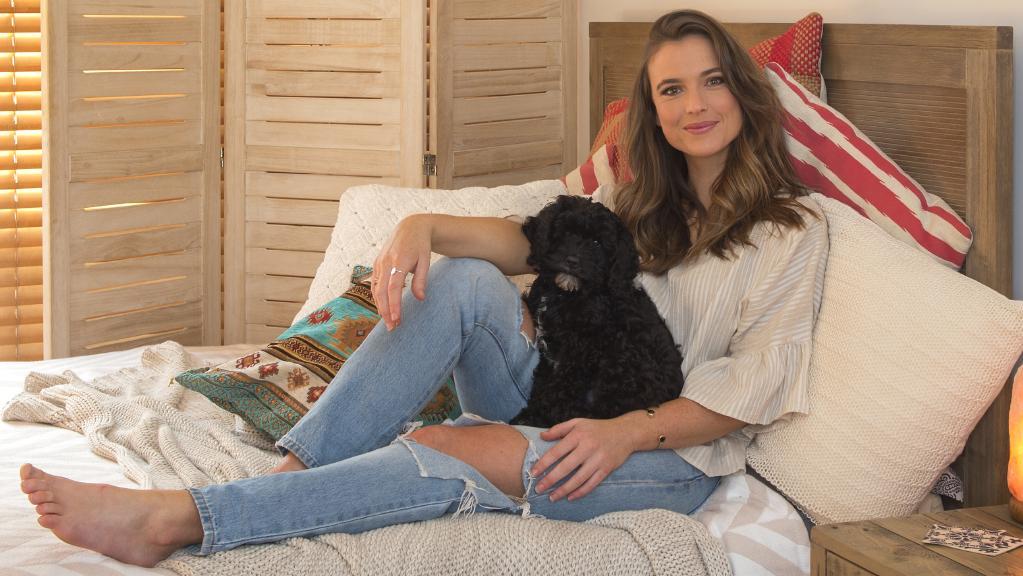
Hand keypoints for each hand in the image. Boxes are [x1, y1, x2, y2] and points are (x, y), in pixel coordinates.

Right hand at [372, 215, 432, 330]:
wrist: (410, 227)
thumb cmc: (421, 245)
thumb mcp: (425, 261)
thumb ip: (421, 280)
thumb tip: (420, 299)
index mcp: (399, 261)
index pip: (394, 287)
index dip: (394, 304)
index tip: (396, 319)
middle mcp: (385, 262)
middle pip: (382, 291)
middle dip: (385, 311)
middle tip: (392, 328)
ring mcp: (379, 263)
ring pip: (376, 289)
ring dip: (381, 307)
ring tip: (389, 322)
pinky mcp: (376, 264)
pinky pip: (375, 284)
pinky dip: (378, 298)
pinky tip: (384, 308)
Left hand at [529, 418, 635, 501]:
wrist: (626, 433)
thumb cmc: (598, 428)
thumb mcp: (578, 422)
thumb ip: (559, 429)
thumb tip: (542, 436)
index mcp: (578, 435)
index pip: (557, 451)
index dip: (543, 463)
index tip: (533, 473)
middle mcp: (588, 447)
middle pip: (566, 467)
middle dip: (550, 480)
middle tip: (538, 489)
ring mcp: (598, 459)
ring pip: (578, 479)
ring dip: (563, 490)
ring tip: (552, 497)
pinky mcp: (606, 469)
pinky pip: (591, 484)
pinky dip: (580, 492)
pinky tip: (570, 497)